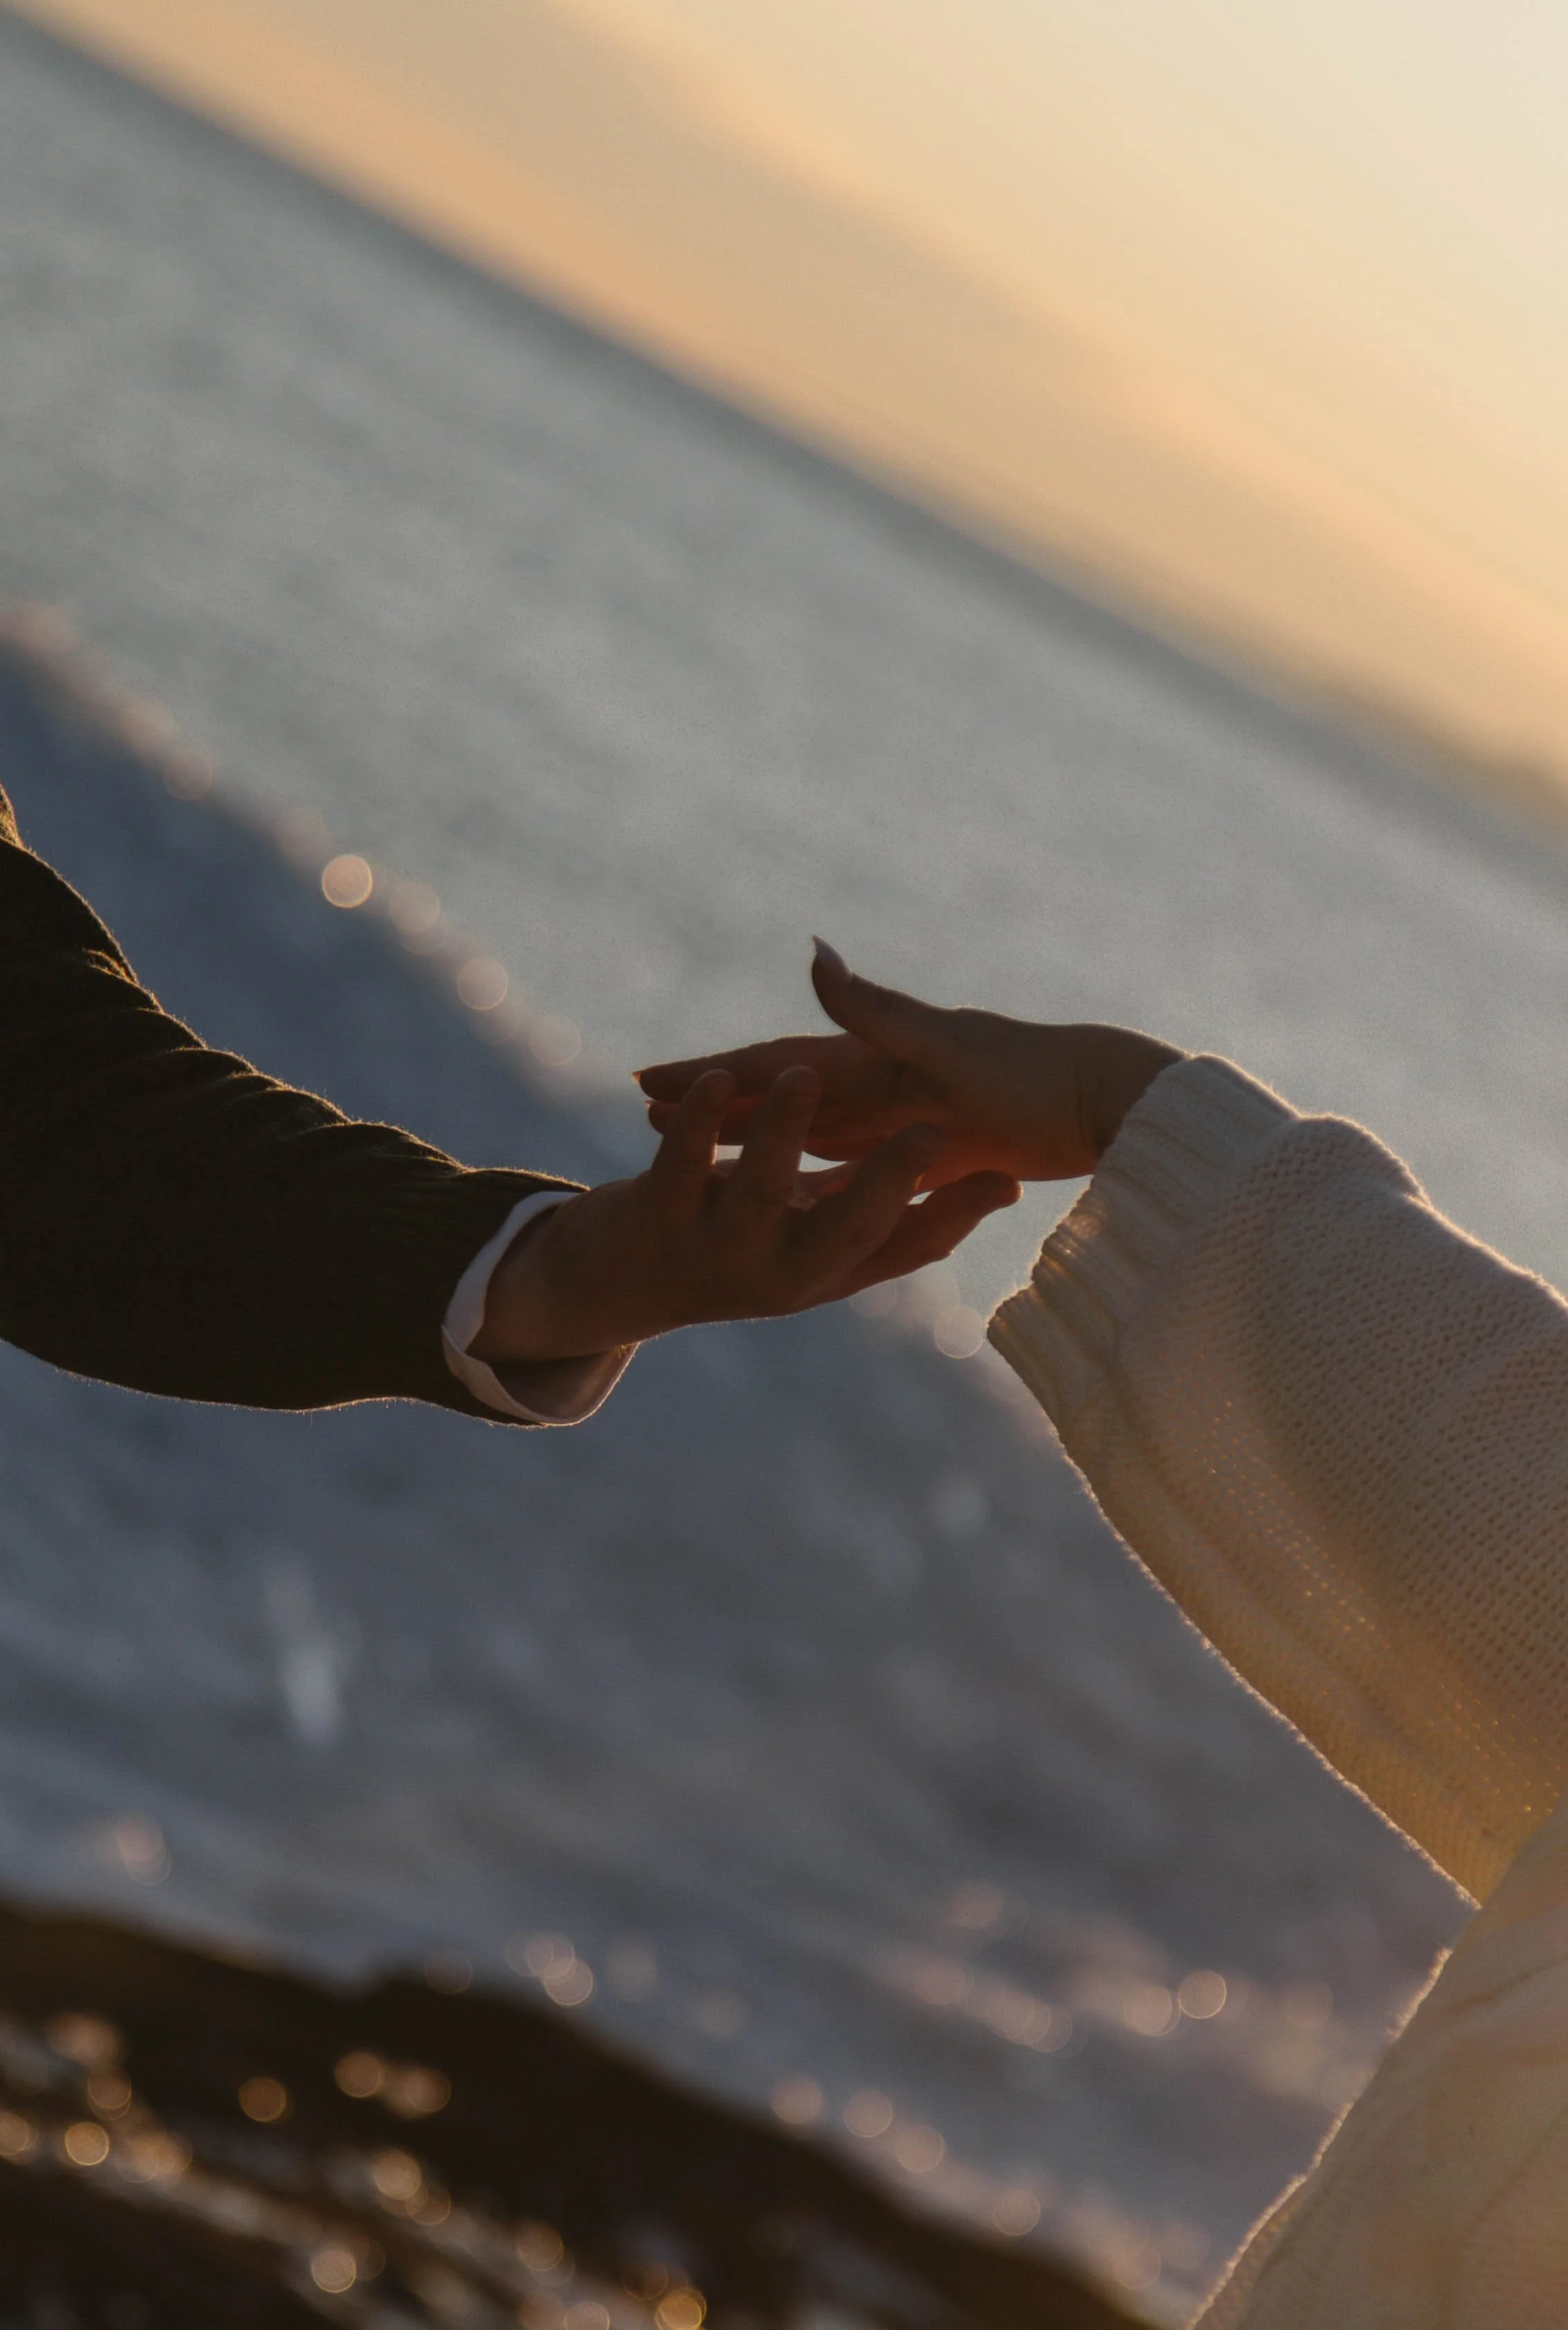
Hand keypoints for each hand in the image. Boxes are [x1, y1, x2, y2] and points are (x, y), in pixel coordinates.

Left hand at [471, 1064, 1019, 1362]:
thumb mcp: (824, 1234)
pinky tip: (719, 1078)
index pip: (902, 1245)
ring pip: (759, 1191)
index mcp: (825, 1269)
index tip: (1001, 1175)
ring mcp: (714, 1248)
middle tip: (931, 1133)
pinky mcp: (656, 1216)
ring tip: (808, 1076)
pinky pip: (681, 1165)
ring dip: (785, 1134)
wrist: (614, 1280)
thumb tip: (1007, 1182)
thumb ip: (905, 1211)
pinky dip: (698, 1123)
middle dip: (887, 1183)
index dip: (949, 1214)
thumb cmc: (742, 1244)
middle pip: (844, 1229)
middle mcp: (776, 1272)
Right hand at [636, 942, 1183, 1184]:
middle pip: (778, 1093)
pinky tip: (785, 1177)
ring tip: (692, 1139)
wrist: (1108, 1103)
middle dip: (713, 1098)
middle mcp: (881, 1080)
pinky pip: (851, 1157)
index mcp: (875, 1057)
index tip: (644, 1082)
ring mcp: (903, 1113)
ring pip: (806, 1125)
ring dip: (751, 1130)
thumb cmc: (1033, 1076)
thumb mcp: (945, 1047)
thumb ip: (874, 1011)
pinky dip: (810, 1162)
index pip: (772, 1065)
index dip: (708, 1076)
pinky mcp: (929, 1146)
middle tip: (641, 1106)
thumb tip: (812, 953)